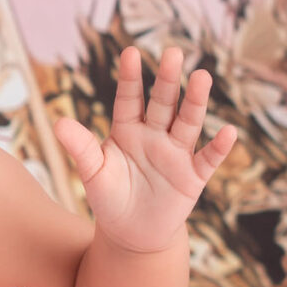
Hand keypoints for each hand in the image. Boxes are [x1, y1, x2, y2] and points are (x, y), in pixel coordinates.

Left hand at [52, 45, 239, 253]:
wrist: (131, 234)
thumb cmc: (109, 198)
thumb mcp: (93, 173)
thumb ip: (81, 148)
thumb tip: (58, 123)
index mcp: (127, 130)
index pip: (129, 99)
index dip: (130, 77)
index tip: (130, 52)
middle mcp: (154, 135)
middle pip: (163, 103)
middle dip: (167, 79)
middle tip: (173, 52)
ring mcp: (176, 154)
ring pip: (187, 123)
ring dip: (195, 102)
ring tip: (201, 76)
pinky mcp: (193, 176)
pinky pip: (207, 159)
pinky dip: (219, 147)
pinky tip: (229, 132)